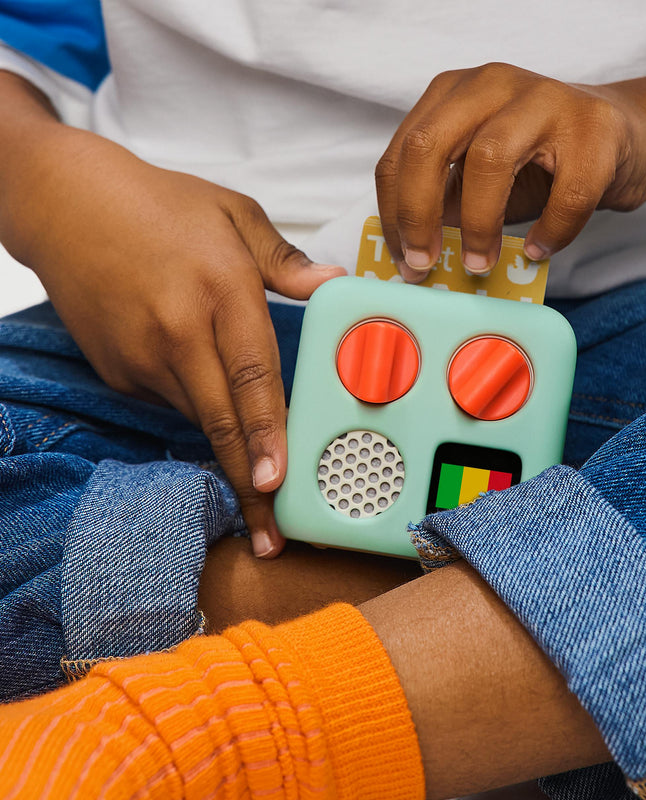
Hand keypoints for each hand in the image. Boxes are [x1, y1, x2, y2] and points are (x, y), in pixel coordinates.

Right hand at [2, 127, 343, 556]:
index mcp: (222, 289)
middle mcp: (181, 330)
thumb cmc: (159, 205)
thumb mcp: (233, 214)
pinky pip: (170, 403)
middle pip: (222, 421)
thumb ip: (286, 260)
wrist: (67, 205)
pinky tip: (200, 388)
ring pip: (198, 419)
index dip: (267, 434)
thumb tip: (333, 283)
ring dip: (227, 453)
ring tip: (253, 484)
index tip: (276, 482)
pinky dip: (195, 410)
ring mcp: (144, 356)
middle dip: (247, 483)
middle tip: (269, 535)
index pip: (253, 376)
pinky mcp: (119, 371)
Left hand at [375, 62, 645, 280]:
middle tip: (426, 264)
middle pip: (429, 146)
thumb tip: (410, 256)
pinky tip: (539, 249)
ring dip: (478, 224)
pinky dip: (550, 232)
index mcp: (452, 96)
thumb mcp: (478, 178)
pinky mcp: (594, 127)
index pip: (401, 154)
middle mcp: (491, 85)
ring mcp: (545, 98)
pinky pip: (565, 192)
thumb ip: (444, 205)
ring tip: (481, 263)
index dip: (394, 213)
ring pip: (490, 158)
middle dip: (418, 214)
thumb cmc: (540, 163)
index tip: (403, 260)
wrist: (619, 137)